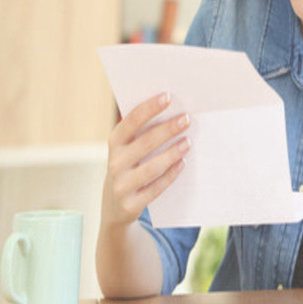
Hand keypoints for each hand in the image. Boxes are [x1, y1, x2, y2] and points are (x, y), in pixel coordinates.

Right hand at [104, 92, 190, 225]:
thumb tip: (172, 110)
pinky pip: (155, 188)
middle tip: (186, 118)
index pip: (131, 121)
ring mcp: (122, 185)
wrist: (114, 206)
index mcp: (114, 143)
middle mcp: (115, 163)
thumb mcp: (127, 148)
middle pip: (144, 143)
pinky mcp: (131, 204)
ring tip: (188, 142)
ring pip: (151, 167)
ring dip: (172, 153)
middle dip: (167, 129)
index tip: (167, 96)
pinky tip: (182, 164)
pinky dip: (170, 175)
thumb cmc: (129, 166)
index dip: (149, 108)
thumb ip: (142, 132)